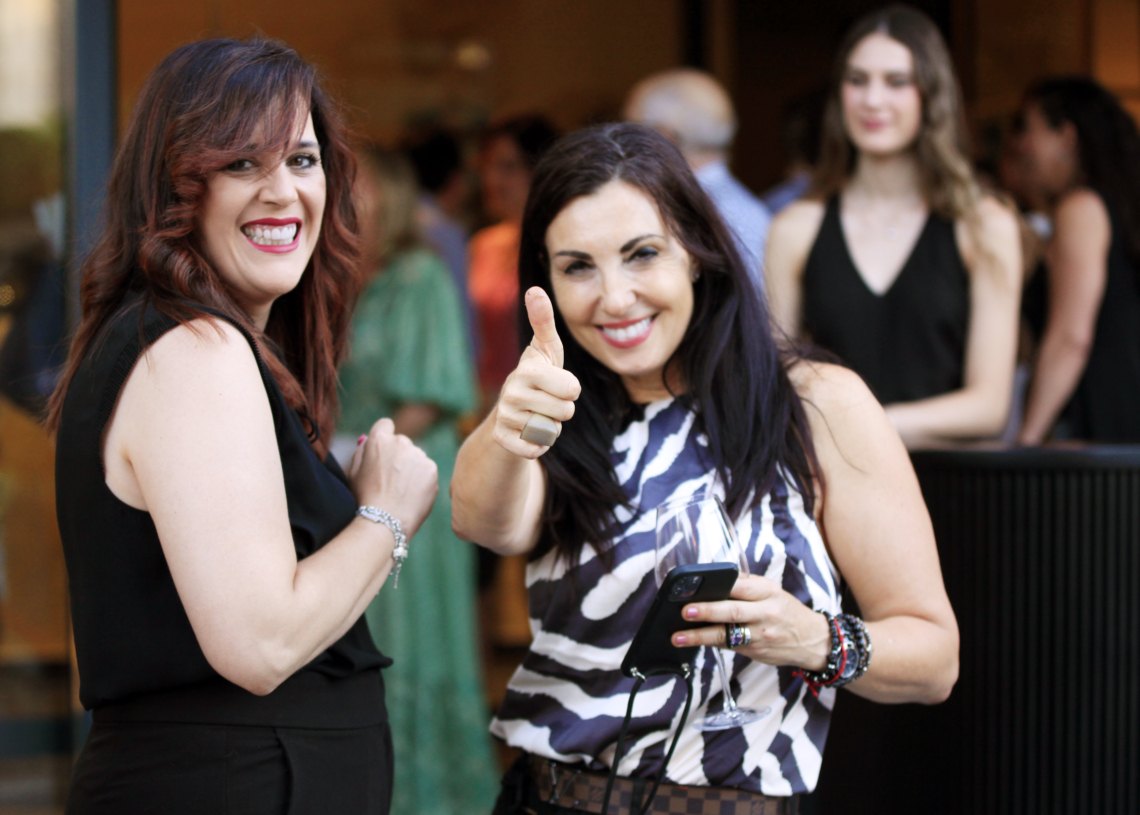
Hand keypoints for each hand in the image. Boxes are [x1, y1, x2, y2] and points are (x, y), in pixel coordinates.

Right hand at [348, 417, 438, 537]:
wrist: (385, 521)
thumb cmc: (364, 498)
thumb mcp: (353, 471)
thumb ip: (362, 451)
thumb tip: (369, 439)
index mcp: (379, 439)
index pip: (385, 424)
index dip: (383, 436)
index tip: (383, 450)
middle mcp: (401, 442)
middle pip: (401, 441)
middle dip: (398, 454)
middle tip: (391, 477)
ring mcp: (418, 455)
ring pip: (415, 456)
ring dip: (410, 467)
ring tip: (400, 490)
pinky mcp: (431, 468)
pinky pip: (426, 469)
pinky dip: (421, 479)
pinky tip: (411, 494)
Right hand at [491, 287, 581, 458]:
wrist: (508, 412)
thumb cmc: (536, 376)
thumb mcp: (544, 349)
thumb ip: (543, 320)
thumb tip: (535, 288)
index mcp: (527, 370)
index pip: (572, 389)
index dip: (569, 389)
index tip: (554, 383)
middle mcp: (511, 393)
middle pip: (566, 412)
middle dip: (562, 410)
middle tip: (546, 401)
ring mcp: (505, 418)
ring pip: (553, 432)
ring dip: (551, 427)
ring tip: (536, 414)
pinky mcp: (503, 440)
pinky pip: (537, 449)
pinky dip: (539, 445)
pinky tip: (528, 433)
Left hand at [671, 574, 831, 670]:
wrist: (812, 640)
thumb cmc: (785, 610)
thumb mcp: (772, 591)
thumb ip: (746, 587)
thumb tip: (713, 583)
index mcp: (768, 592)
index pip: (742, 587)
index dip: (719, 588)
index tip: (697, 588)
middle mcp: (765, 613)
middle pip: (733, 612)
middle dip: (707, 611)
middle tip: (684, 611)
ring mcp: (760, 635)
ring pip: (727, 635)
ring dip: (700, 636)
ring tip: (678, 637)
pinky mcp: (755, 652)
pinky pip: (729, 647)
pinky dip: (710, 644)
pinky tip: (693, 642)